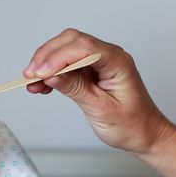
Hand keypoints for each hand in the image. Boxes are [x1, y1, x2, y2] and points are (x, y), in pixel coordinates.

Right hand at [24, 28, 175, 155]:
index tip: (40, 73)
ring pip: (66, 50)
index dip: (58, 57)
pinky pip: (68, 64)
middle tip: (30, 76)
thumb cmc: (132, 124)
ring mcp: (100, 62)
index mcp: (118, 62)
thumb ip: (76, 89)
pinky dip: (52, 72)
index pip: (84, 48)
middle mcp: (109, 56)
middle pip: (72, 41)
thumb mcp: (101, 109)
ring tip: (32, 83)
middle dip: (48, 56)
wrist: (145, 134)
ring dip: (46, 63)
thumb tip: (52, 75)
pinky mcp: (91, 70)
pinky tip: (42, 85)